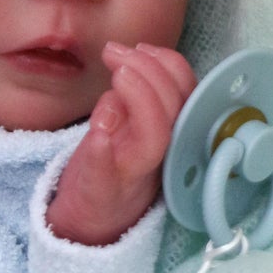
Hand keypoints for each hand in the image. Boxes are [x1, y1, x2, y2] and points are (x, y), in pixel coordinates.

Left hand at [45, 43, 195, 245]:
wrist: (87, 224)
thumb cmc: (110, 168)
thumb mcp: (124, 126)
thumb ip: (132, 99)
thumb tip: (130, 66)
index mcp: (170, 133)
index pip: (186, 94)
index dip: (169, 65)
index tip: (139, 47)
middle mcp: (161, 154)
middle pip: (175, 110)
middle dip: (151, 71)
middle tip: (116, 52)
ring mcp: (135, 175)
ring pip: (154, 139)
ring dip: (140, 99)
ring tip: (117, 73)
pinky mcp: (104, 192)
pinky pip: (108, 174)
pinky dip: (103, 151)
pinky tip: (97, 132)